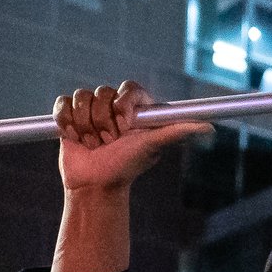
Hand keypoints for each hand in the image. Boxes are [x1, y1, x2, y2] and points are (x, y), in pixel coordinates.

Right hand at [54, 81, 208, 193]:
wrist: (95, 184)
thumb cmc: (126, 166)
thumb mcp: (152, 146)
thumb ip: (177, 132)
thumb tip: (209, 128)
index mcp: (137, 108)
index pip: (129, 87)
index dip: (124, 104)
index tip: (126, 125)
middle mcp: (115, 106)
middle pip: (103, 92)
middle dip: (104, 122)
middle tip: (110, 142)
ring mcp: (92, 109)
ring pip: (82, 97)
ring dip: (86, 126)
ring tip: (94, 144)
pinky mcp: (70, 114)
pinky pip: (62, 104)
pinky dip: (66, 123)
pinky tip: (75, 138)